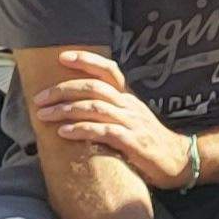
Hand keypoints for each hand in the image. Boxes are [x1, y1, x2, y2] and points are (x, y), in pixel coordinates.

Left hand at [32, 54, 197, 187]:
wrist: (179, 161)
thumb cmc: (149, 142)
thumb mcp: (132, 119)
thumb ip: (111, 111)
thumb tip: (77, 105)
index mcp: (128, 98)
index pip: (109, 71)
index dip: (86, 60)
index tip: (62, 57)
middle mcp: (130, 106)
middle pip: (94, 88)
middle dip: (63, 90)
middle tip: (39, 99)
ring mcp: (132, 123)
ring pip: (95, 108)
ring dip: (65, 110)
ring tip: (43, 115)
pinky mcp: (132, 142)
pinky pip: (103, 131)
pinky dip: (80, 130)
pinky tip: (63, 132)